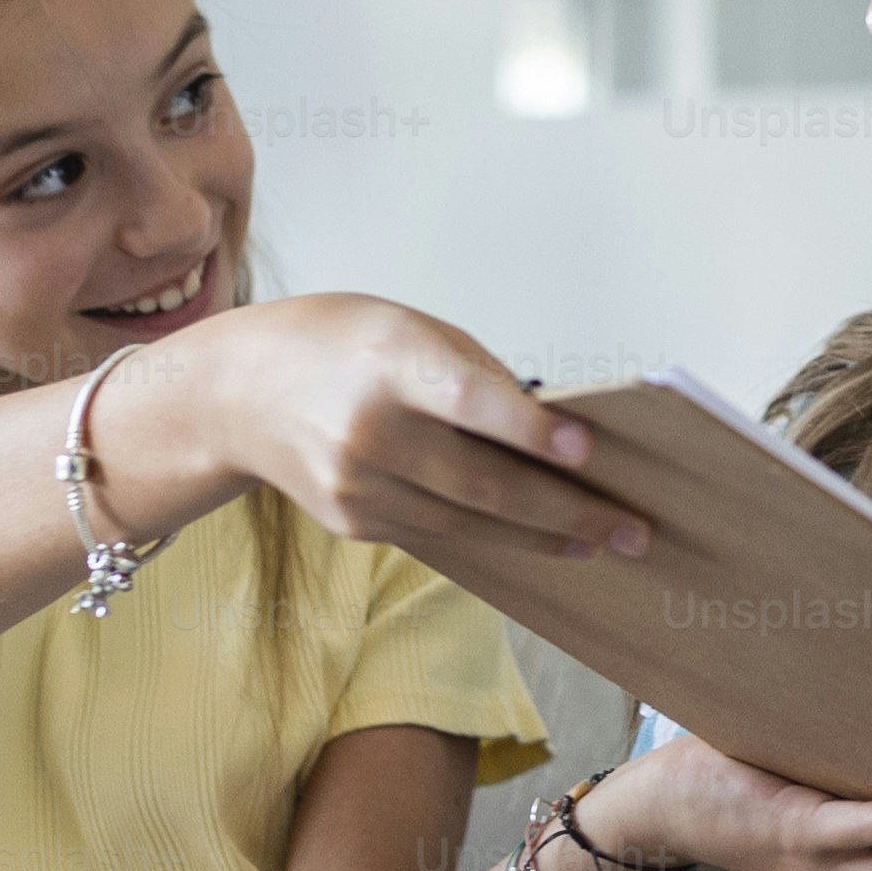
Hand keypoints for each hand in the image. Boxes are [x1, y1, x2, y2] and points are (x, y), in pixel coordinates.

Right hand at [157, 293, 655, 561]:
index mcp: (388, 360)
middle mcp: (368, 429)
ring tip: (604, 543)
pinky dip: (495, 539)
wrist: (237, 393)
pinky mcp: (353, 522)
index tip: (588, 450)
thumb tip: (557, 436)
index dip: (529, 430)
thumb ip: (478, 376)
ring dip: (543, 536)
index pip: (468, 400)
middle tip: (635, 530)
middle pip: (482, 483)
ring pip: (469, 523)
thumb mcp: (409, 327)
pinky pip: (439, 534)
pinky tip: (542, 540)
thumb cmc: (341, 344)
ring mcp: (356, 485)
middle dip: (567, 511)